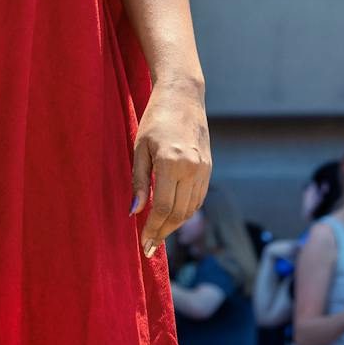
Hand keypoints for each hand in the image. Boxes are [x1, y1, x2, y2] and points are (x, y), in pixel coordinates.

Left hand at [131, 80, 210, 258]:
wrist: (183, 97)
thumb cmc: (154, 119)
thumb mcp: (139, 148)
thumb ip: (138, 182)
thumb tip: (135, 213)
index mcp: (171, 163)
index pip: (163, 207)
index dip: (152, 229)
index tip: (144, 245)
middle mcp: (191, 168)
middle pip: (179, 213)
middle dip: (163, 232)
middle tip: (150, 247)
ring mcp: (203, 169)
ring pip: (191, 209)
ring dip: (175, 225)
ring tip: (159, 234)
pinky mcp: (209, 167)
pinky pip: (199, 198)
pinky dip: (187, 211)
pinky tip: (173, 217)